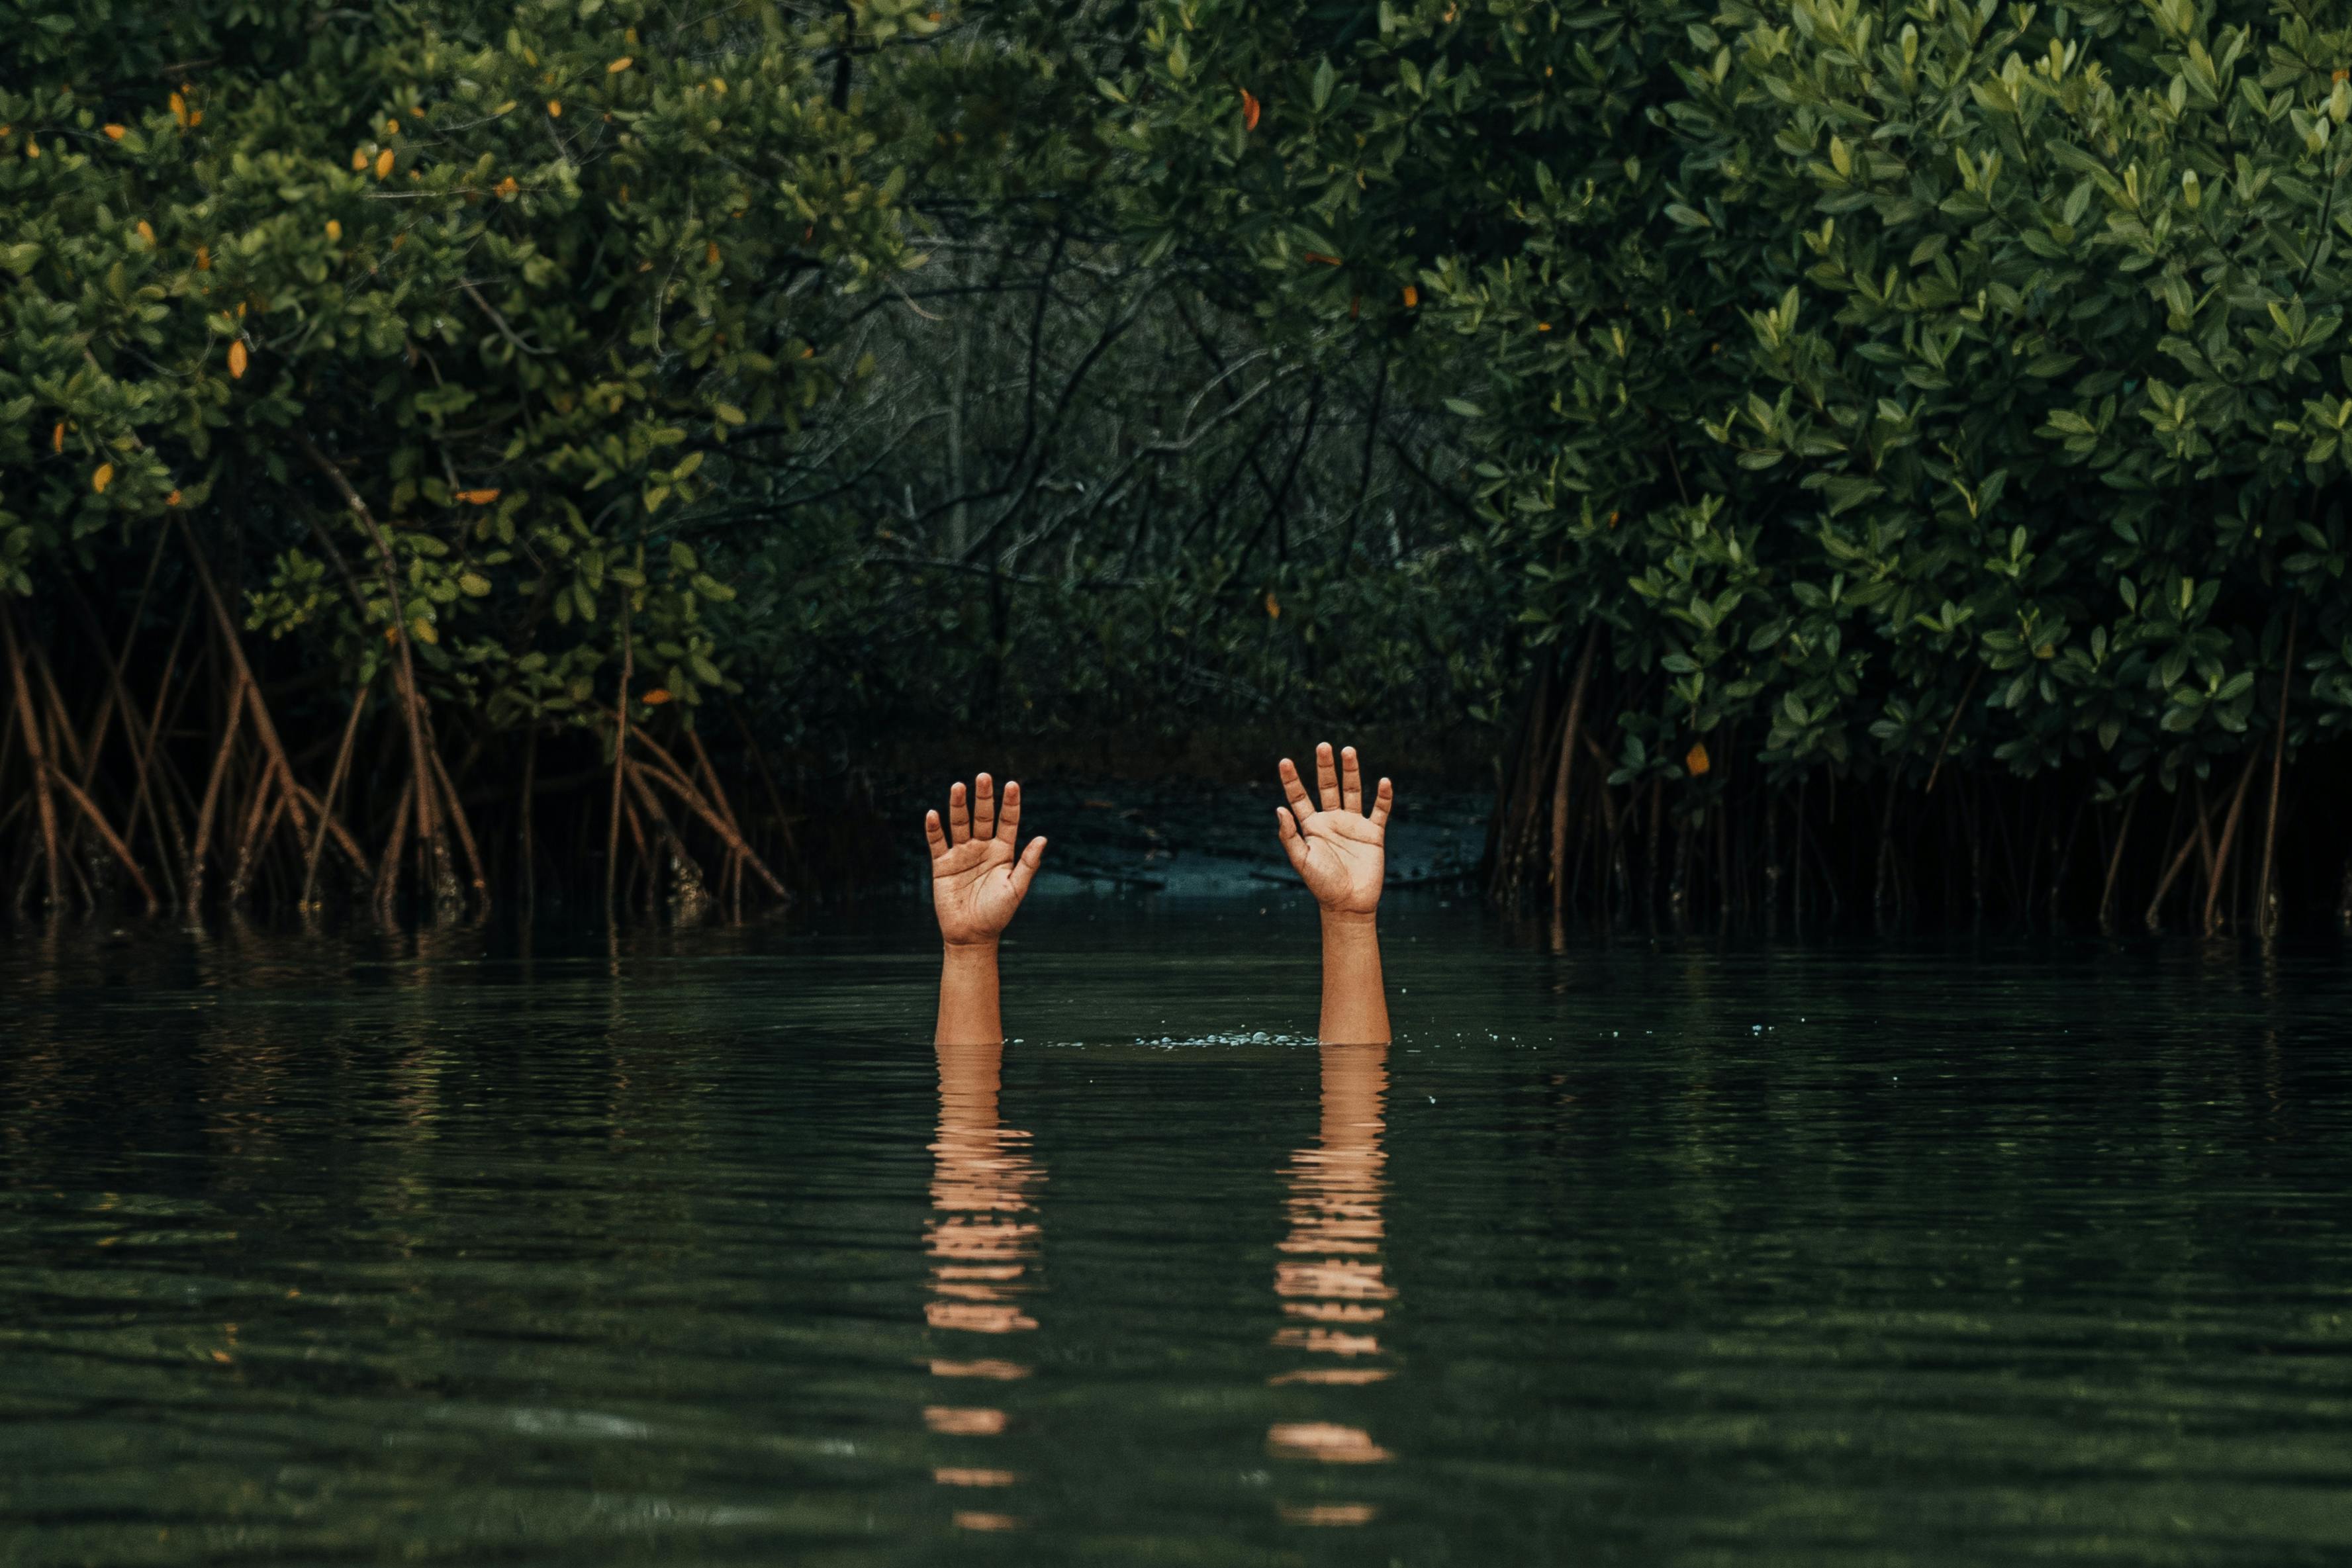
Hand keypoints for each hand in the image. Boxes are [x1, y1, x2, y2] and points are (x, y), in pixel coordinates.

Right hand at [926, 773, 1045, 947]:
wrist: (971, 936)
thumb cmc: (998, 914)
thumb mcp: (1016, 889)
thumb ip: (1028, 863)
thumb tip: (1043, 838)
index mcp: (1003, 852)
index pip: (1007, 822)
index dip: (1010, 804)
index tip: (1012, 785)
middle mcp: (982, 848)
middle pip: (982, 817)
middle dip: (983, 797)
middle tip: (984, 777)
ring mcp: (961, 854)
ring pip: (959, 824)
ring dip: (958, 805)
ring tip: (958, 786)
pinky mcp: (942, 865)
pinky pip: (937, 843)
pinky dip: (934, 829)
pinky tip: (933, 814)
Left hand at [1275, 743, 1392, 916]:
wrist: (1349, 904)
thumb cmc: (1322, 885)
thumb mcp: (1302, 860)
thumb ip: (1290, 836)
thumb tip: (1279, 809)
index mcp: (1311, 826)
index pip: (1299, 797)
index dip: (1292, 780)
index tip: (1284, 761)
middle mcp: (1332, 821)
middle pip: (1327, 787)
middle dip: (1325, 767)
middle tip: (1323, 745)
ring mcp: (1353, 825)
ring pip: (1352, 792)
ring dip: (1351, 772)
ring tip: (1348, 750)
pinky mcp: (1373, 834)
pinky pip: (1380, 811)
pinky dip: (1383, 797)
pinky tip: (1384, 781)